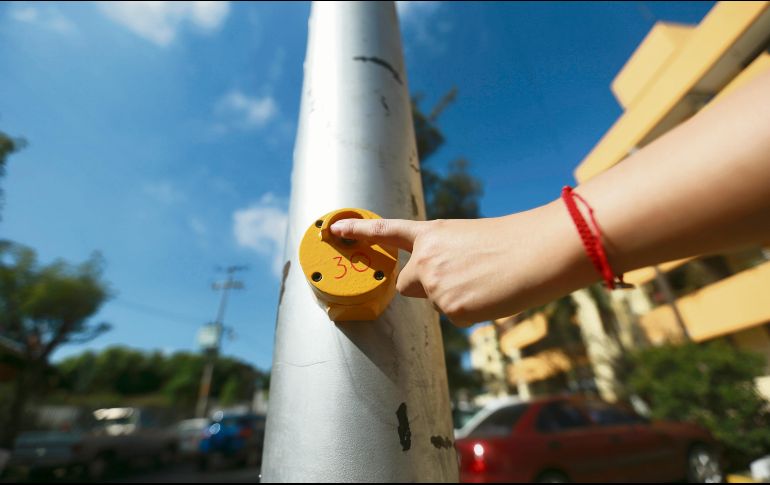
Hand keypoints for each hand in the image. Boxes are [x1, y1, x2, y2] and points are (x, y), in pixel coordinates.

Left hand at [330, 203, 591, 326]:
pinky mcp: (451, 309)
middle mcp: (426, 259)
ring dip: (459, 297)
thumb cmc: (514, 242)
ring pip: (438, 302)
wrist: (536, 253)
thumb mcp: (470, 239)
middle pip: (408, 284)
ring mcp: (436, 285)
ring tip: (489, 281)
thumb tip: (442, 283)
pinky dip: (474, 311)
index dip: (359, 232)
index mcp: (433, 234)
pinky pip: (457, 316)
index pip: (388, 232)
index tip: (334, 229)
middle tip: (461, 279)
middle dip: (424, 286)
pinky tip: (491, 295)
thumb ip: (446, 256)